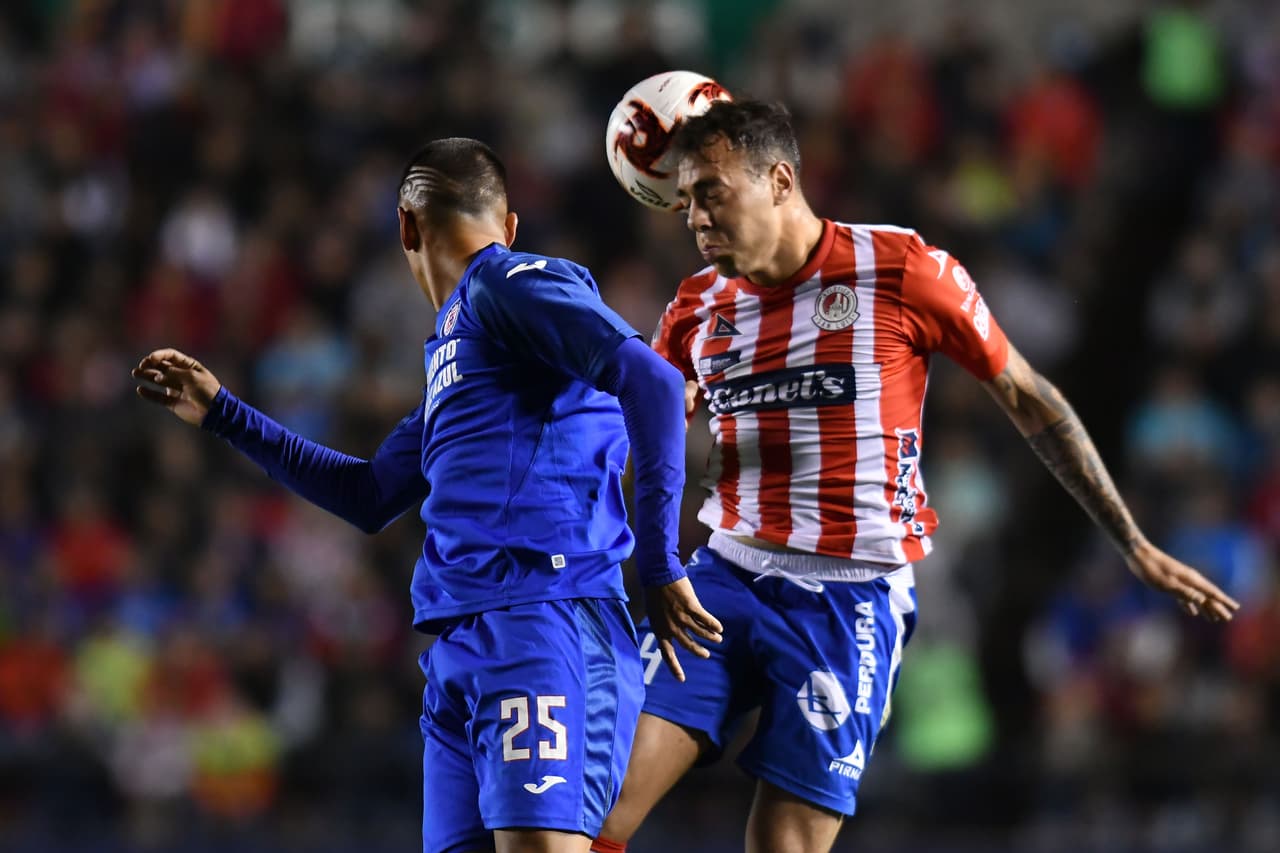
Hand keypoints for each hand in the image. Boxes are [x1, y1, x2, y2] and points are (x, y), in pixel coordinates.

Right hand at [131, 348, 222, 425]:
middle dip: (150, 364)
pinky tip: (140, 389)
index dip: (160, 355)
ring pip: (158, 380)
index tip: (151, 358)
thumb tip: (158, 375)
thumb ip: (174, 374)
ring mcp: (176, 388)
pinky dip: (149, 393)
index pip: (171, 356)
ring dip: (147, 376)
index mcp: (189, 366)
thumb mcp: (192, 377)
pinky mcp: (173, 402)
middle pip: (162, 367)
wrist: (215, 413)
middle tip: (141, 366)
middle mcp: (181, 375)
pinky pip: (158, 397)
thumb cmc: (207, 391)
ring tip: (135, 373)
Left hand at [644, 577, 722, 681]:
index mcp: (659, 630)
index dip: (675, 667)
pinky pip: (705, 619)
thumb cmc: (655, 593)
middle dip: (698, 651)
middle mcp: (671, 627)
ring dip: (710, 637)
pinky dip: (713, 624)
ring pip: (700, 632)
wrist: (658, 574)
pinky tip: (719, 627)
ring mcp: (682, 617)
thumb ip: (664, 625)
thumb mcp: (654, 614)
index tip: (682, 679)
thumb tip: (672, 632)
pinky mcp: (691, 606)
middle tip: (706, 654)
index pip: (667, 653)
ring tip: (717, 639)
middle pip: (688, 644)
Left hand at [1125, 541, 1239, 621]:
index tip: (1235, 608)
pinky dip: (1190, 604)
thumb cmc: (1152, 569)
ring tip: (1212, 619)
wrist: (1139, 554)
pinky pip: (1185, 596)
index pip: (1211, 592)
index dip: (1223, 601)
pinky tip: (1192, 611)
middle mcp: (1190, 579)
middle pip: (1207, 596)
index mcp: (1191, 579)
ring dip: (1205, 607)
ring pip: (1197, 596)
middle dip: (1217, 607)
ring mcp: (1181, 580)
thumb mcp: (1167, 583)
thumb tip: (1202, 600)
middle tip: (1227, 619)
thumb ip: (1185, 592)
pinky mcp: (1171, 581)